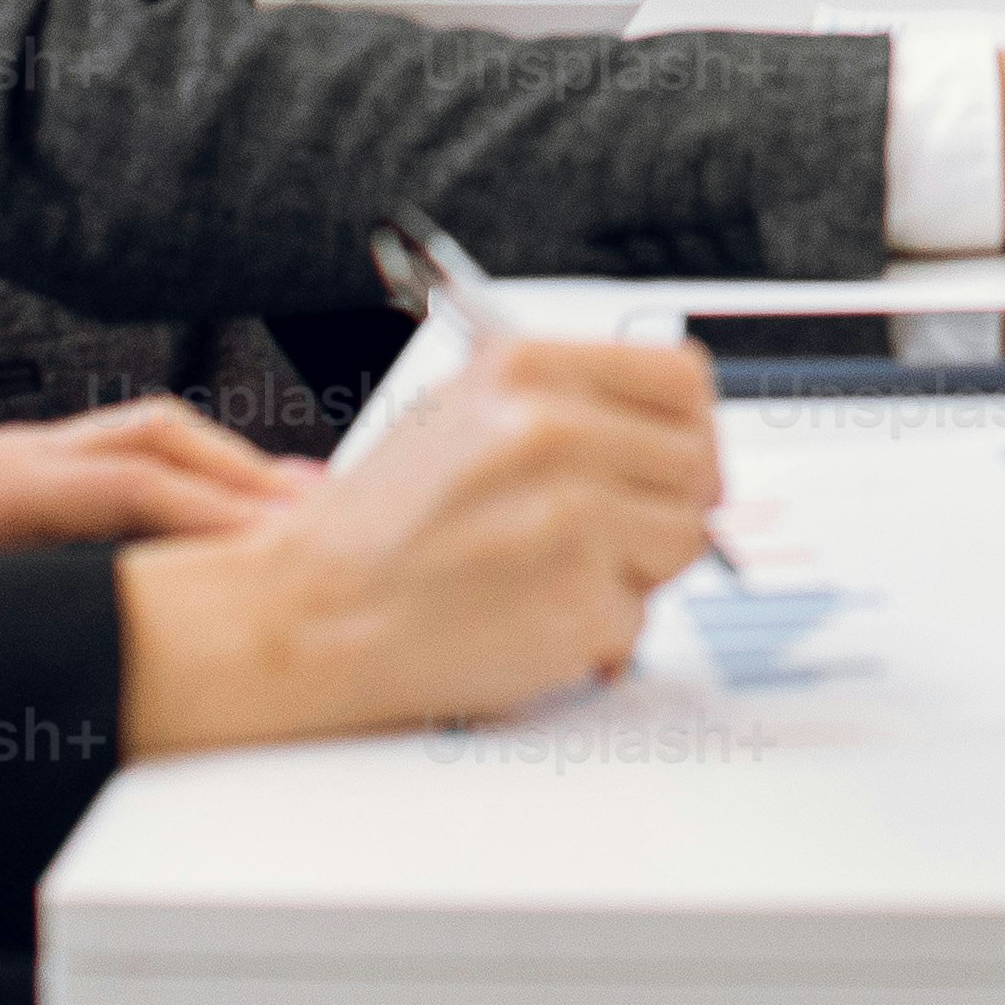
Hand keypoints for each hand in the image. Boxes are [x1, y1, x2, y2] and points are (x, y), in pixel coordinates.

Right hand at [112, 337, 723, 753]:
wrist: (307, 614)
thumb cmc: (381, 525)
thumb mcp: (465, 410)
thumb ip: (569, 402)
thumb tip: (670, 424)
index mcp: (528, 370)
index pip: (682, 378)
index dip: (686, 427)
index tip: (668, 461)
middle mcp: (555, 434)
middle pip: (697, 465)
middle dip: (662, 506)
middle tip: (604, 535)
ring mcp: (570, 521)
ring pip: (683, 542)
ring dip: (633, 571)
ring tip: (551, 573)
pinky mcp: (573, 605)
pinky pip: (637, 620)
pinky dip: (592, 634)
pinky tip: (524, 619)